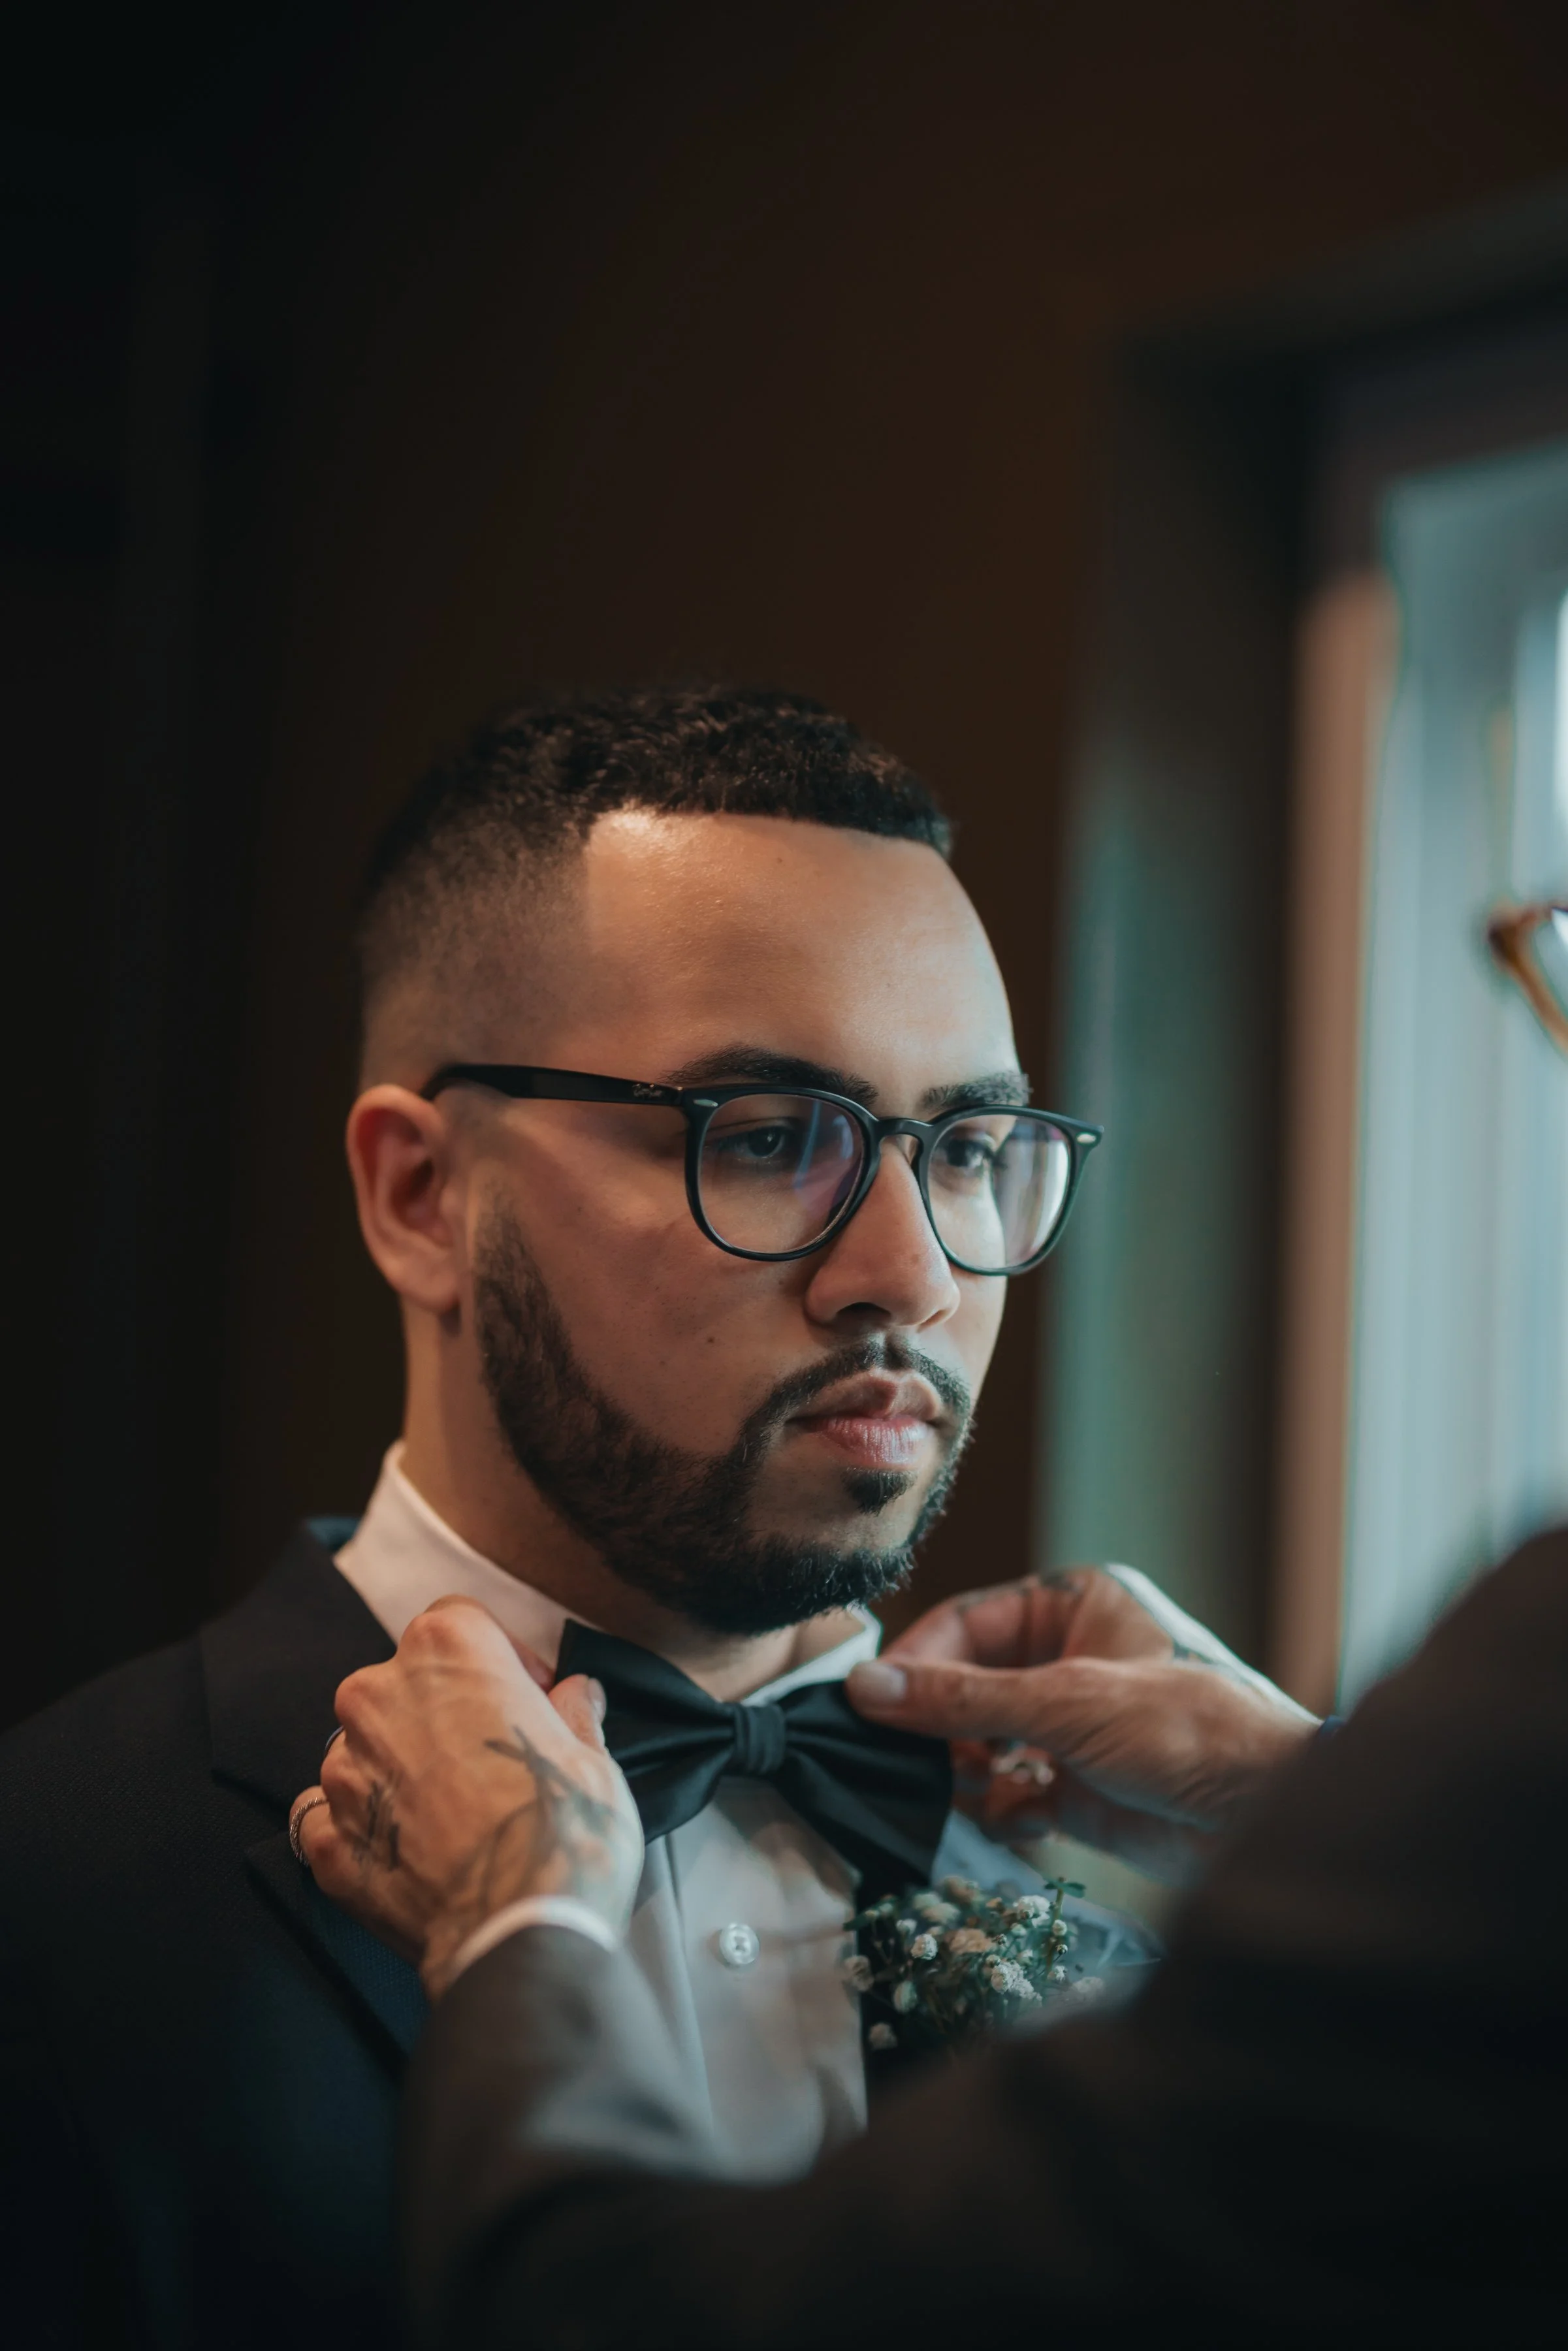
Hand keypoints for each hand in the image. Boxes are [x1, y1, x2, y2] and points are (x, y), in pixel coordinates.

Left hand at [292, 1597, 643, 1994]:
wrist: (520, 1935)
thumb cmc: (566, 1832)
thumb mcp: (593, 1757)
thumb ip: (573, 1714)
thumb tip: (576, 1695)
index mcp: (446, 1651)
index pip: (459, 1622)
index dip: (498, 1658)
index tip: (528, 1697)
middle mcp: (378, 1695)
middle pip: (402, 1683)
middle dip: (442, 1713)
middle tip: (491, 1760)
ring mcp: (344, 1771)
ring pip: (364, 1749)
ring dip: (400, 1770)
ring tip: (453, 1817)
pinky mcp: (327, 1841)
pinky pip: (333, 1816)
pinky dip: (365, 1828)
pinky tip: (409, 1853)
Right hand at [848, 1566, 1316, 1882]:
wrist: (1268, 1818)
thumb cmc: (1192, 1729)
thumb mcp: (1067, 1703)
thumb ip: (962, 1699)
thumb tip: (869, 1687)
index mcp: (1076, 1606)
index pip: (968, 1623)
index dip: (917, 1662)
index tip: (871, 1703)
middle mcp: (1071, 1659)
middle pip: (968, 1686)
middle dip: (943, 1728)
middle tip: (913, 1761)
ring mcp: (1074, 1727)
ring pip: (982, 1744)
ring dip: (971, 1773)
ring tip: (980, 1790)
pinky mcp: (1080, 1788)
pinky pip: (1010, 1794)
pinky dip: (1006, 1810)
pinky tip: (1027, 1820)